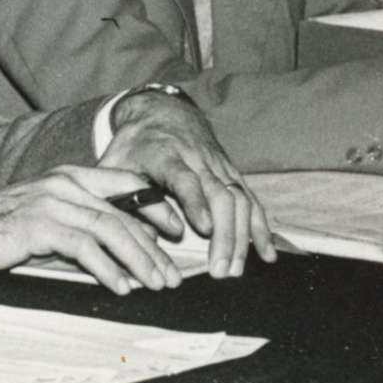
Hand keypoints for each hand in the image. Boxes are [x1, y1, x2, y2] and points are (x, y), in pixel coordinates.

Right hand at [0, 166, 181, 295]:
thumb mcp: (46, 221)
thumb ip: (80, 227)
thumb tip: (122, 252)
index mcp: (69, 176)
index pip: (127, 184)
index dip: (157, 207)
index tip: (177, 233)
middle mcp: (64, 183)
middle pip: (124, 214)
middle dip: (154, 248)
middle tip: (172, 277)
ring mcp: (52, 201)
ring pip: (111, 229)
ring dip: (140, 260)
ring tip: (156, 285)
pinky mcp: (39, 224)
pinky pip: (85, 247)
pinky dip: (108, 269)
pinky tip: (121, 287)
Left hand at [101, 92, 273, 278]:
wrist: (163, 112)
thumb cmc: (135, 144)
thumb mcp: (116, 163)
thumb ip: (120, 196)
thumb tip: (135, 237)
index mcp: (165, 155)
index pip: (184, 178)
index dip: (195, 202)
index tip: (202, 228)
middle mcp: (197, 160)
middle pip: (219, 195)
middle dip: (223, 235)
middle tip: (219, 270)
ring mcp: (219, 166)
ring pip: (239, 200)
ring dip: (241, 237)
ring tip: (234, 270)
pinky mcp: (232, 173)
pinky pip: (251, 200)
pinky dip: (260, 227)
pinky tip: (266, 253)